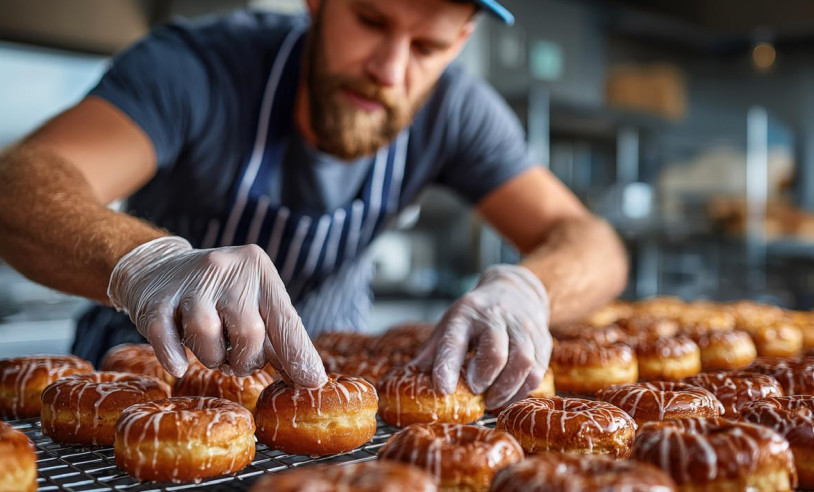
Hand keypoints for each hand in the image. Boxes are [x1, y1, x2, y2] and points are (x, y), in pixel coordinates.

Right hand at [107, 236, 326, 386]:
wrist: (158, 266)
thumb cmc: (219, 294)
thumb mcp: (254, 302)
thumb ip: (279, 336)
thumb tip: (310, 378)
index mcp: (259, 271)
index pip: (285, 320)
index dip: (298, 355)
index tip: (311, 382)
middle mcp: (228, 270)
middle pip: (249, 332)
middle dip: (246, 360)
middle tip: (238, 360)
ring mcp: (190, 283)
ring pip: (208, 336)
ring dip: (212, 357)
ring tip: (212, 350)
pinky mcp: (156, 300)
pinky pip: (165, 338)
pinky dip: (174, 357)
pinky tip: (179, 364)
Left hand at [413, 264, 551, 409]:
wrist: (515, 291)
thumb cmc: (476, 316)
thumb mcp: (450, 325)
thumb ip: (433, 353)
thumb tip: (411, 379)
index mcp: (466, 314)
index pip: (455, 340)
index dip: (447, 366)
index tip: (442, 389)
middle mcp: (496, 318)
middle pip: (495, 352)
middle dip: (484, 378)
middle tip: (475, 391)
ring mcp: (523, 329)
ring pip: (523, 363)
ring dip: (506, 389)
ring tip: (491, 400)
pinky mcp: (542, 341)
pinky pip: (538, 372)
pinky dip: (522, 390)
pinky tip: (509, 395)